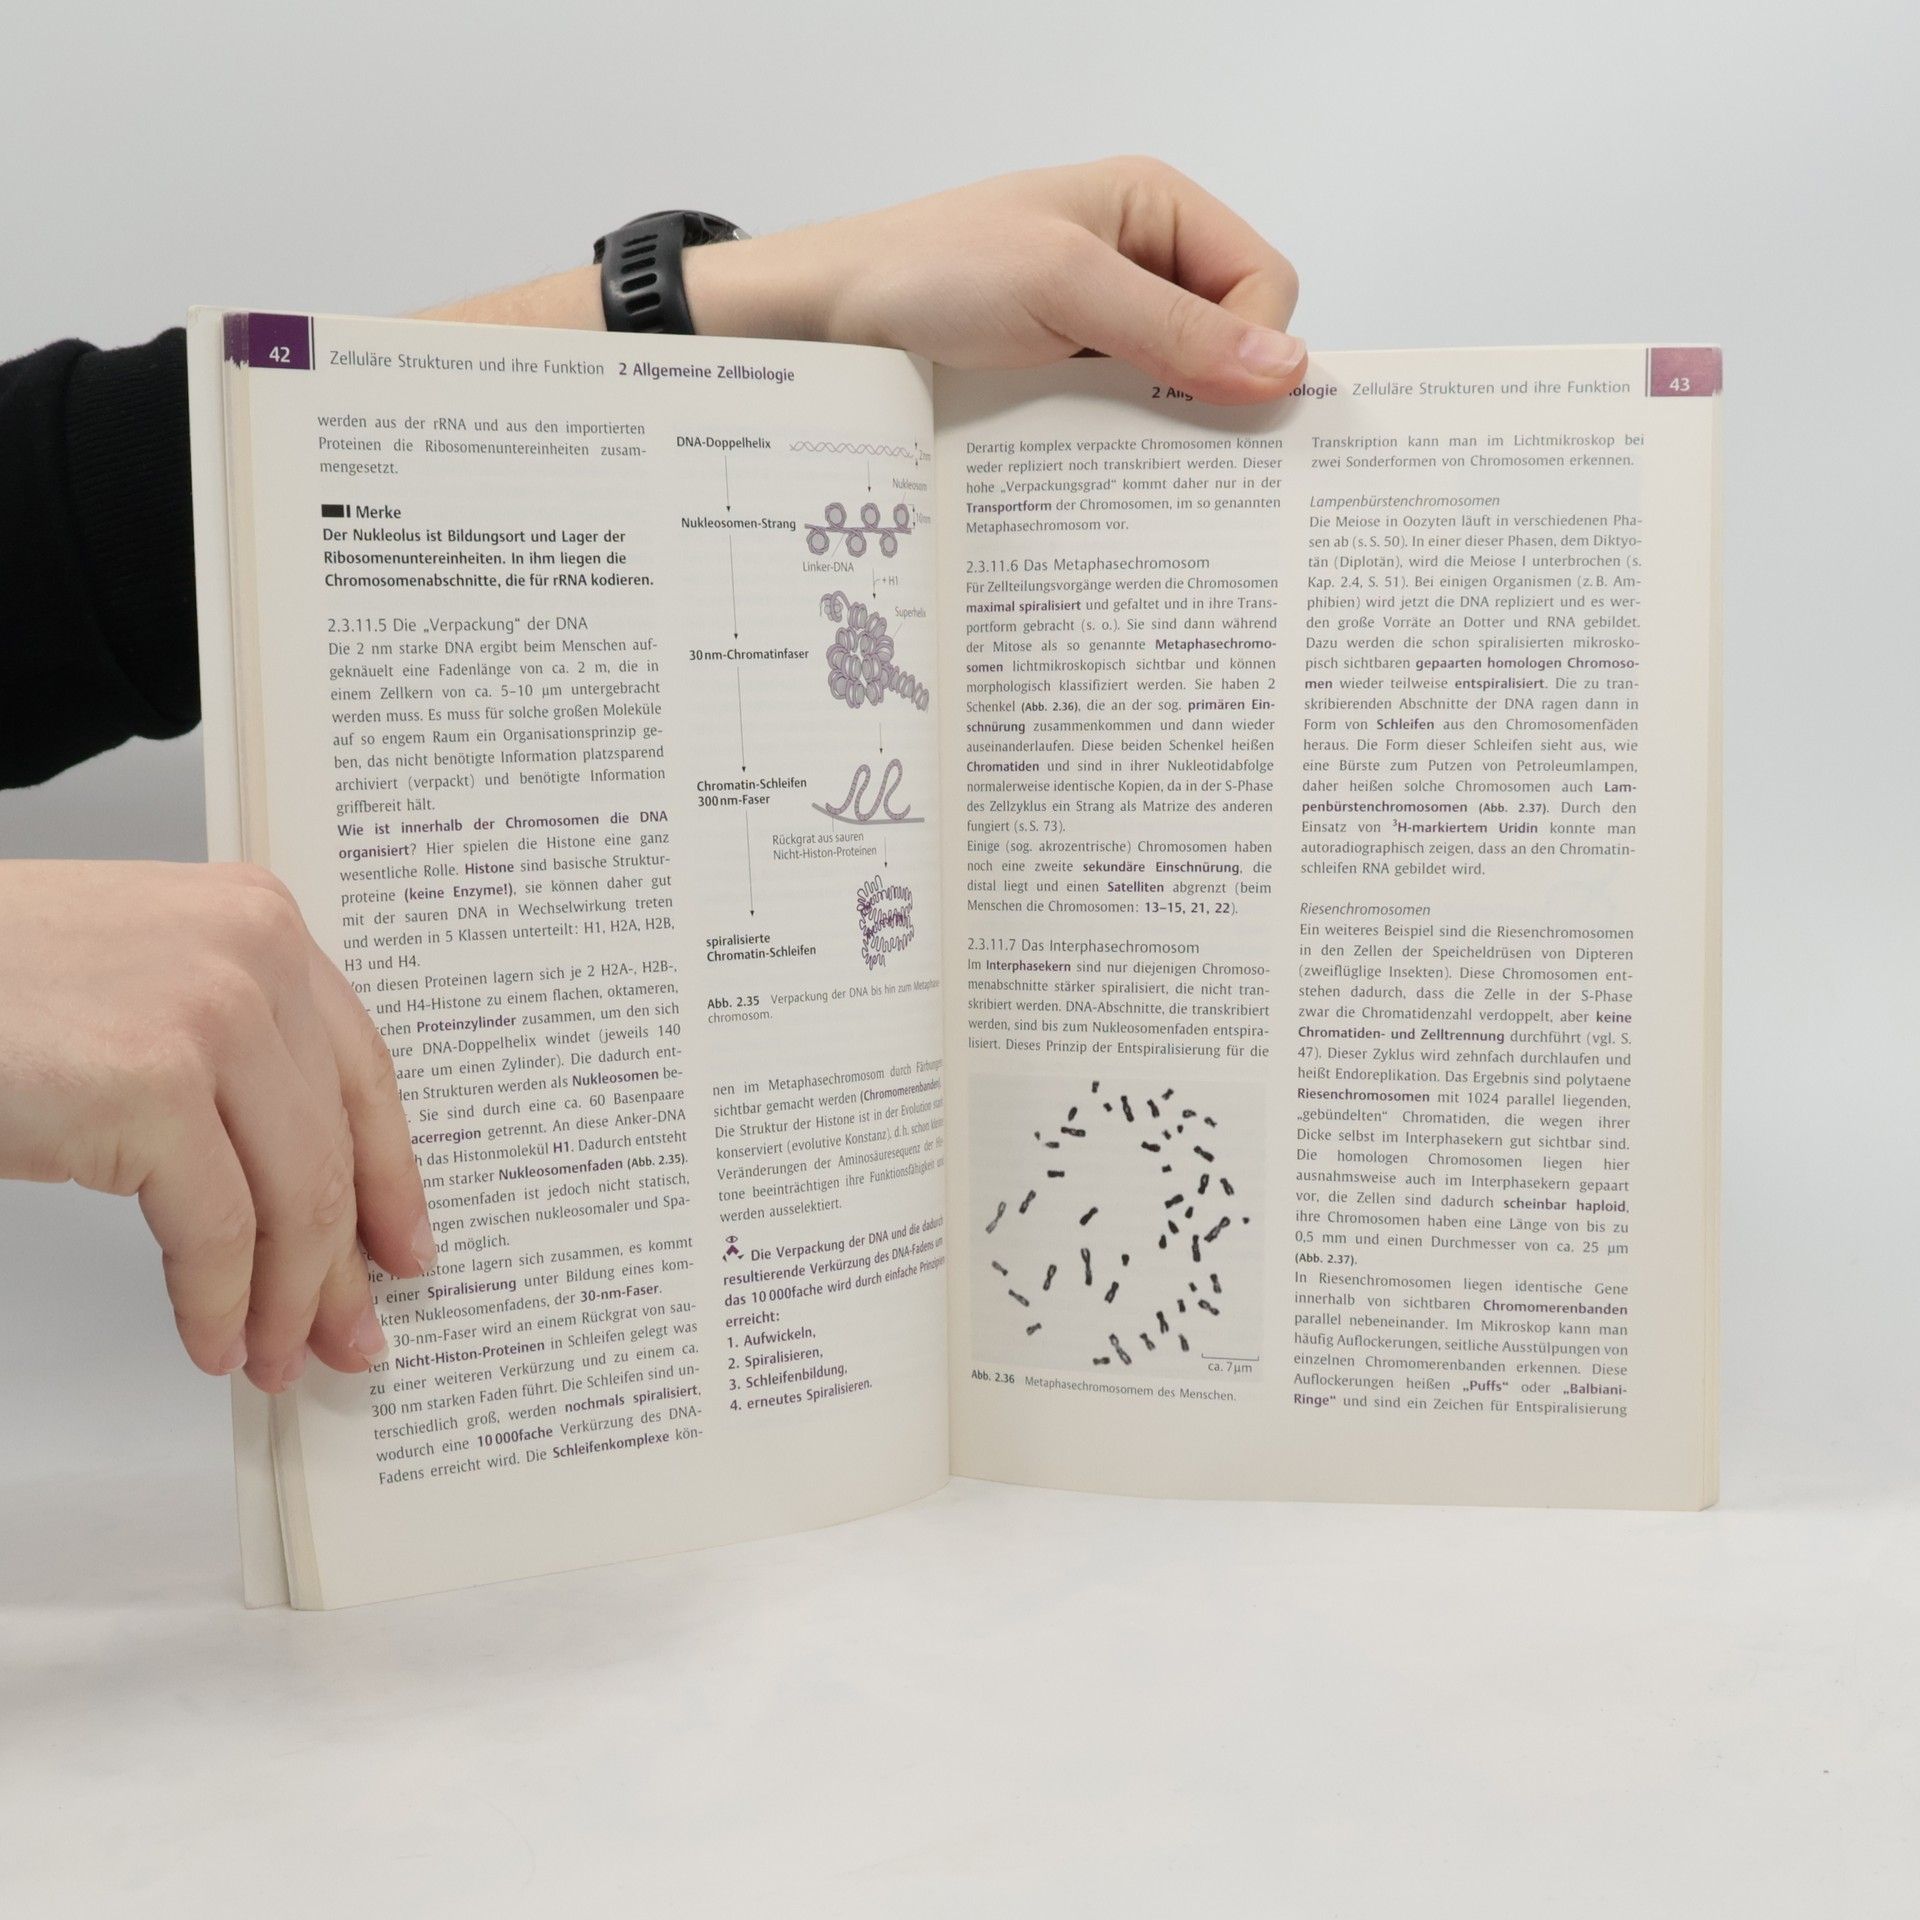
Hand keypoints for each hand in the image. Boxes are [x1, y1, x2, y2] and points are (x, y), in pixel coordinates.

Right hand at [0, 861, 433, 1391]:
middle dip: (344, 1262)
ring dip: (288, 1300)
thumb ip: (233, 1051)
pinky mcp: (149, 1086)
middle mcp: (253, 956)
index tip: (402, 1245)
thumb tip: (299, 1185)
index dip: (390, 1175)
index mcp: (260, 923)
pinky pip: (217, 1231)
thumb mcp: (144, 982)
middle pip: (336, 1143)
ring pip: (294, 1196)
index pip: (363, 1072)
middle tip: (350, 1334)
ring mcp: (208, 1017)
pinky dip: (221, 1303)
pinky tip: (213, 1340)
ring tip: (276, 1357)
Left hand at [688, 157, 1305, 404]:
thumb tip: (1284, 368)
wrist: (821, 325)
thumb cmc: (925, 274)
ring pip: (1178, 393)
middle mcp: (1136, 264)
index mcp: (1153, 208)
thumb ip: (1176, 330)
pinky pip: (1124, 424)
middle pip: (1229, 343)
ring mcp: (1100, 329)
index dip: (1258, 343)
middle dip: (1215, 395)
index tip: (1227, 401)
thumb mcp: (1063, 287)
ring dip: (1162, 431)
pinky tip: (1095, 470)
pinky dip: (1119, 450)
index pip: (1264, 280)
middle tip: (1185, 450)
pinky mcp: (1065, 383)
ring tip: (1126, 462)